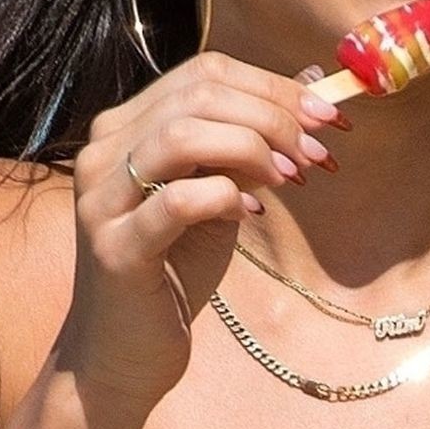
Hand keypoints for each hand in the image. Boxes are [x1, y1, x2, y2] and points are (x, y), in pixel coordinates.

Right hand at [53, 50, 344, 410]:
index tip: (327, 117)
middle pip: (199, 94)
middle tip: (319, 152)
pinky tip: (251, 213)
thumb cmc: (173, 272)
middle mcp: (104, 152)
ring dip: (254, 148)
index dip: (273, 86)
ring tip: (291, 178)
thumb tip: (310, 89)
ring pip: (182, 135)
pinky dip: (227, 197)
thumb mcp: (218, 196)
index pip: (204, 73)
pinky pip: (177, 201)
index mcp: (125, 128)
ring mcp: (103, 199)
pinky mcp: (116, 249)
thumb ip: (248, 144)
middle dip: (274, 116)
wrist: (120, 355)